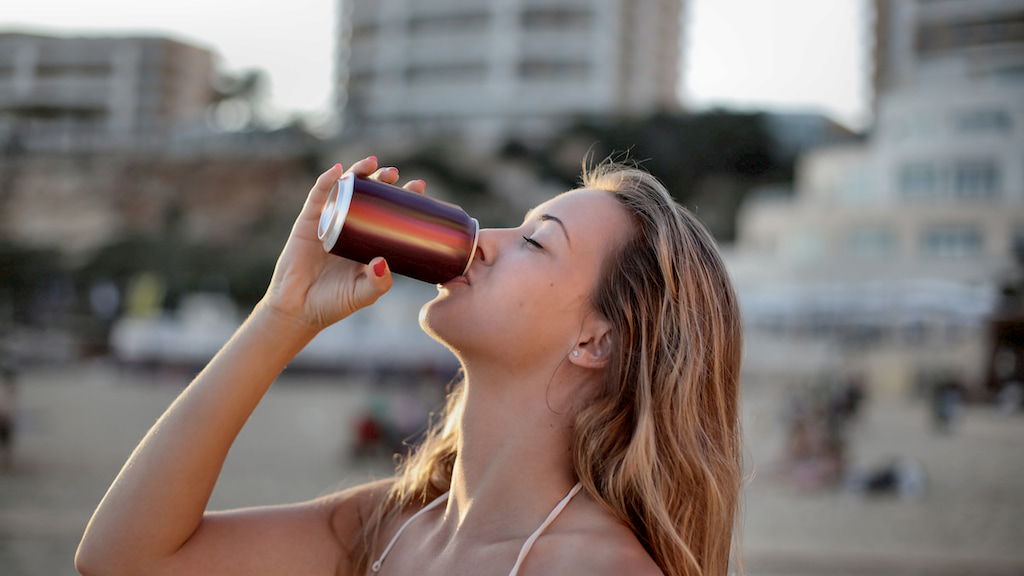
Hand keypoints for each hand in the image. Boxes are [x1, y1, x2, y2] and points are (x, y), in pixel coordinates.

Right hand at [260, 157, 426, 332]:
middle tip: (395, 174)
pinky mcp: (308, 222)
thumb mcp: (364, 294)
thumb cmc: (334, 303)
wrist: (298, 310)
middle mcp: (351, 227)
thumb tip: (383, 262)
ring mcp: (329, 222)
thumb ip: (377, 283)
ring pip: (345, 190)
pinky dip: (326, 181)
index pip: (389, 213)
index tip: (418, 187)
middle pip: (370, 195)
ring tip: (373, 163)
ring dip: (358, 172)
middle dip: (383, 181)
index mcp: (368, 241)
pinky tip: (337, 171)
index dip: (403, 198)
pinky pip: (318, 197)